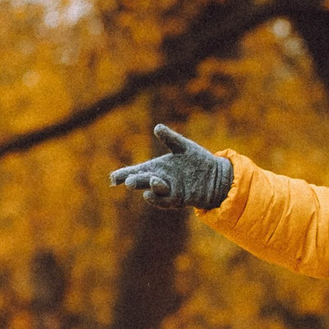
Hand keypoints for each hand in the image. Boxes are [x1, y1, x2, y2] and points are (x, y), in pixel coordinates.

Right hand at [109, 125, 233, 210]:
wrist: (216, 176)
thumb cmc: (198, 161)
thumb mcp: (184, 147)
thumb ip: (170, 139)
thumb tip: (157, 127)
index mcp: (157, 167)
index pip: (136, 171)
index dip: (123, 174)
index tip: (113, 178)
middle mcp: (160, 180)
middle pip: (142, 181)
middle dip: (134, 181)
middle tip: (127, 181)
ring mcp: (169, 191)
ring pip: (154, 191)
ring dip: (151, 186)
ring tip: (152, 180)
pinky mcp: (179, 199)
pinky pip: (166, 200)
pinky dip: (158, 197)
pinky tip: (152, 192)